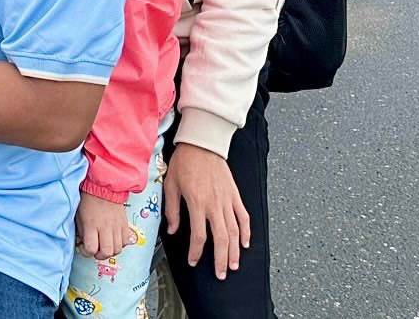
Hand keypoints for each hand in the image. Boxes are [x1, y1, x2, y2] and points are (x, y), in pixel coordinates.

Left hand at [75, 192, 136, 259]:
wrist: (104, 188)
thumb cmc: (88, 201)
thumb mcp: (79, 216)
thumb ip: (82, 232)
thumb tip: (85, 244)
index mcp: (91, 224)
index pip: (91, 248)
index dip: (86, 253)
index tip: (84, 248)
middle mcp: (105, 227)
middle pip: (106, 252)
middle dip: (99, 255)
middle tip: (95, 250)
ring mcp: (117, 226)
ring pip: (118, 249)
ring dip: (110, 251)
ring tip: (104, 245)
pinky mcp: (125, 225)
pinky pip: (126, 242)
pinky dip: (120, 244)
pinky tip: (113, 239)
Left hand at [164, 143, 250, 279]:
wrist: (202, 144)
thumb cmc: (185, 162)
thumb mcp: (171, 184)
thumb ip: (172, 209)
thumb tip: (172, 229)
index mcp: (197, 203)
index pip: (198, 235)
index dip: (196, 252)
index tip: (193, 261)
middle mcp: (214, 204)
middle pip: (221, 238)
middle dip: (220, 259)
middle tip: (221, 274)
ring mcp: (227, 200)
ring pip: (234, 231)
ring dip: (234, 251)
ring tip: (233, 264)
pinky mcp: (235, 195)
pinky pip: (243, 217)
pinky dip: (246, 232)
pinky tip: (246, 243)